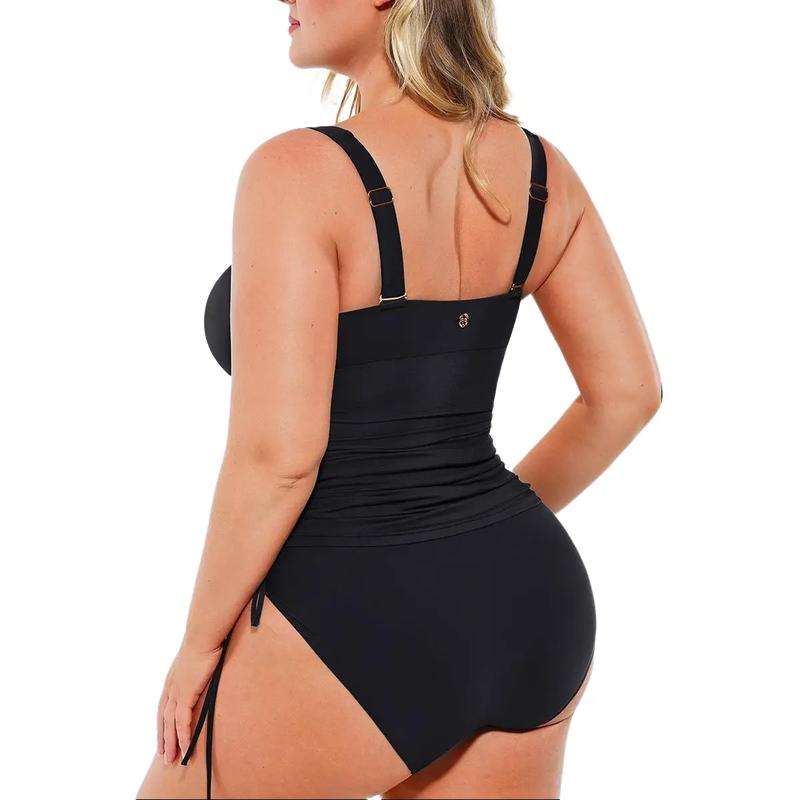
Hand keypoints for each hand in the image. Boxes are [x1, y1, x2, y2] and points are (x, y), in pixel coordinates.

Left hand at [157, 639, 223, 764]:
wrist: (203, 634)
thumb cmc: (204, 640)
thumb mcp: (198, 656)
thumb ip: (198, 666)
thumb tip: (206, 667)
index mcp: (172, 679)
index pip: (163, 707)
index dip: (162, 724)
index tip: (163, 737)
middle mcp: (171, 687)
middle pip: (163, 719)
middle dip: (163, 738)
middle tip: (165, 756)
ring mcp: (177, 691)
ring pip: (170, 723)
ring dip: (170, 742)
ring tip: (172, 758)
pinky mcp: (186, 693)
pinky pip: (182, 720)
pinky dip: (183, 734)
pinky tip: (185, 745)